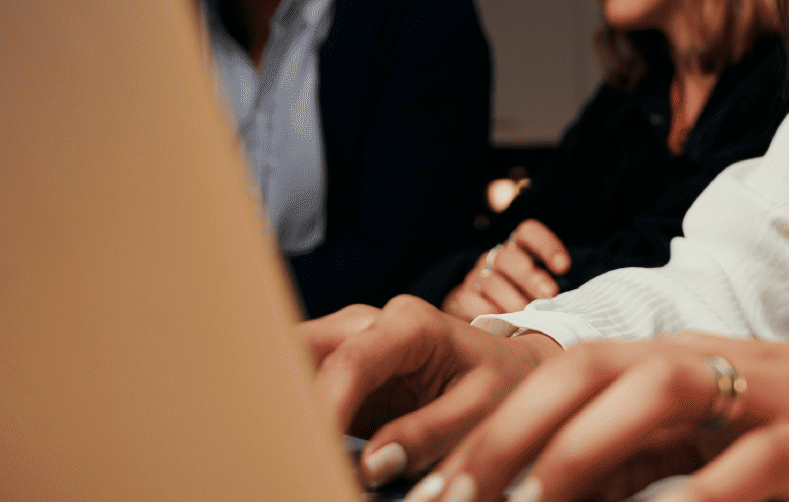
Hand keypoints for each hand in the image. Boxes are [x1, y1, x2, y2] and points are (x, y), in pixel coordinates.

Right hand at [302, 295, 562, 487]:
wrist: (511, 369)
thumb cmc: (502, 384)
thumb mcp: (482, 411)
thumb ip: (429, 434)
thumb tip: (372, 465)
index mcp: (411, 323)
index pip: (351, 363)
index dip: (325, 408)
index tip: (314, 451)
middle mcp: (371, 323)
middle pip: (304, 350)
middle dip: (284, 396)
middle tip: (277, 445)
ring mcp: (351, 343)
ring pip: (293, 363)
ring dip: (284, 403)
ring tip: (278, 446)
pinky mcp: (343, 371)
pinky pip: (305, 385)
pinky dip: (294, 413)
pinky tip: (293, 442)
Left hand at [406, 333, 788, 501]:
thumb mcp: (721, 433)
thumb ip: (641, 458)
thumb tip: (553, 495)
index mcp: (683, 356)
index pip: (568, 368)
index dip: (494, 417)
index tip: (432, 477)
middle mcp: (712, 364)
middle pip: (592, 370)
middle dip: (510, 432)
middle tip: (452, 497)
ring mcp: (762, 402)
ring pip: (654, 397)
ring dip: (581, 451)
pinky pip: (738, 475)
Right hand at [443, 220, 573, 319]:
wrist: (481, 319)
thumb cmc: (524, 304)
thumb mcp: (542, 292)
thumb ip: (551, 291)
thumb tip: (571, 302)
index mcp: (518, 250)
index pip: (527, 232)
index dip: (546, 245)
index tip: (564, 267)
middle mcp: (495, 260)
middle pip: (509, 256)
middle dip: (531, 276)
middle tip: (549, 295)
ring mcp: (476, 277)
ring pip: (491, 281)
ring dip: (512, 300)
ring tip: (527, 315)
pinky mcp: (460, 298)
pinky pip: (469, 301)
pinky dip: (486, 312)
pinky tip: (500, 322)